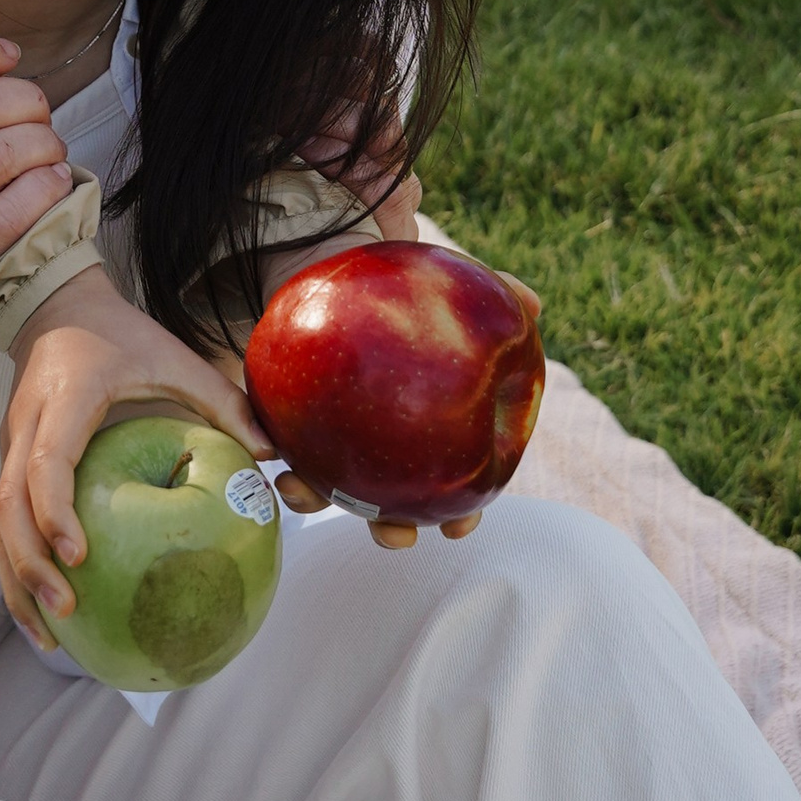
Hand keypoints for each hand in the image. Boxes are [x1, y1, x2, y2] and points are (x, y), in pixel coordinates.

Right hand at [0, 267, 259, 642]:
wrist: (53, 306)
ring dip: (17, 580)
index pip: (47, 463)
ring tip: (48, 636)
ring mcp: (10, 448)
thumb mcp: (172, 356)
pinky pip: (5, 525)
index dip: (56, 511)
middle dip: (30, 563)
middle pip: (8, 507)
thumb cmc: (119, 334)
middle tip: (67, 608)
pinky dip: (17, 570)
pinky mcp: (9, 464)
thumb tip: (273, 453)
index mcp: (64, 401)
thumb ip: (222, 399)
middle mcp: (26, 428)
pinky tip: (42, 612)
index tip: (79, 555)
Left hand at [261, 165, 471, 546]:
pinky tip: (267, 449)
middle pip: (387, 506)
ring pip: (322, 485)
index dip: (461, 515)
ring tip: (303, 492)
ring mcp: (326, 437)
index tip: (461, 529)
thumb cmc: (407, 290)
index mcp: (424, 437)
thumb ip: (494, 294)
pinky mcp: (282, 414)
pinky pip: (272, 438)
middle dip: (391, 530)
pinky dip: (266, 447)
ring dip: (312, 499)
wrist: (338, 267)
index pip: (451, 488)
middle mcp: (375, 448)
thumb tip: (533, 305)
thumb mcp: (450, 287)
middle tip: (395, 534)